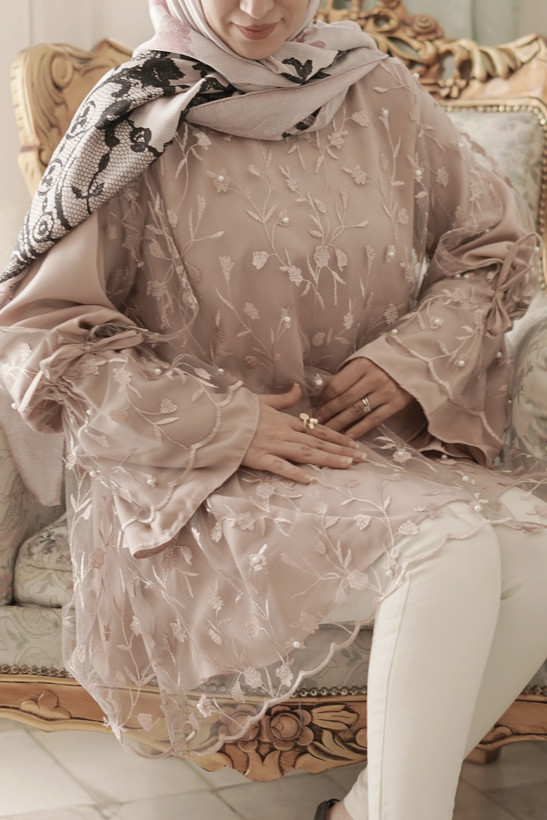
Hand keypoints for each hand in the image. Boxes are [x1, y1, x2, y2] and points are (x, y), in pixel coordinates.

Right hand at [242, 383, 364, 483]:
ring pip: (306, 453)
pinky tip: (310, 479)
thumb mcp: (262, 400)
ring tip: (347, 465)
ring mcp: (273, 445)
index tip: (354, 444)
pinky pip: (279, 466)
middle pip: (318, 442)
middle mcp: (284, 433)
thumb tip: (298, 388)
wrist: (216, 417)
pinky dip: (294, 473)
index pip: (317, 429)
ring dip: (328, 459)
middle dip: (341, 450)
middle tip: (362, 458)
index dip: (337, 437)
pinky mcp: (259, 458)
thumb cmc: (238, 410)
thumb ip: (283, 398)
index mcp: (285, 420)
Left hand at [315, 358, 412, 437]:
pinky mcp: (396, 404)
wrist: (416, 360)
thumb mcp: (363, 359)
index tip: (315, 407)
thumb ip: (344, 374)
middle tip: (315, 423)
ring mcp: (386, 392)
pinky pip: (373, 420)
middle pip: (344, 401)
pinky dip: (359, 430)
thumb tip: (321, 388)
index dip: (323, 399)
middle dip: (327, 414)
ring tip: (327, 431)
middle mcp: (374, 378)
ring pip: (356, 412)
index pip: (336, 386)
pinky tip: (347, 437)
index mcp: (362, 365)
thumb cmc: (384, 360)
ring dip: (339, 424)